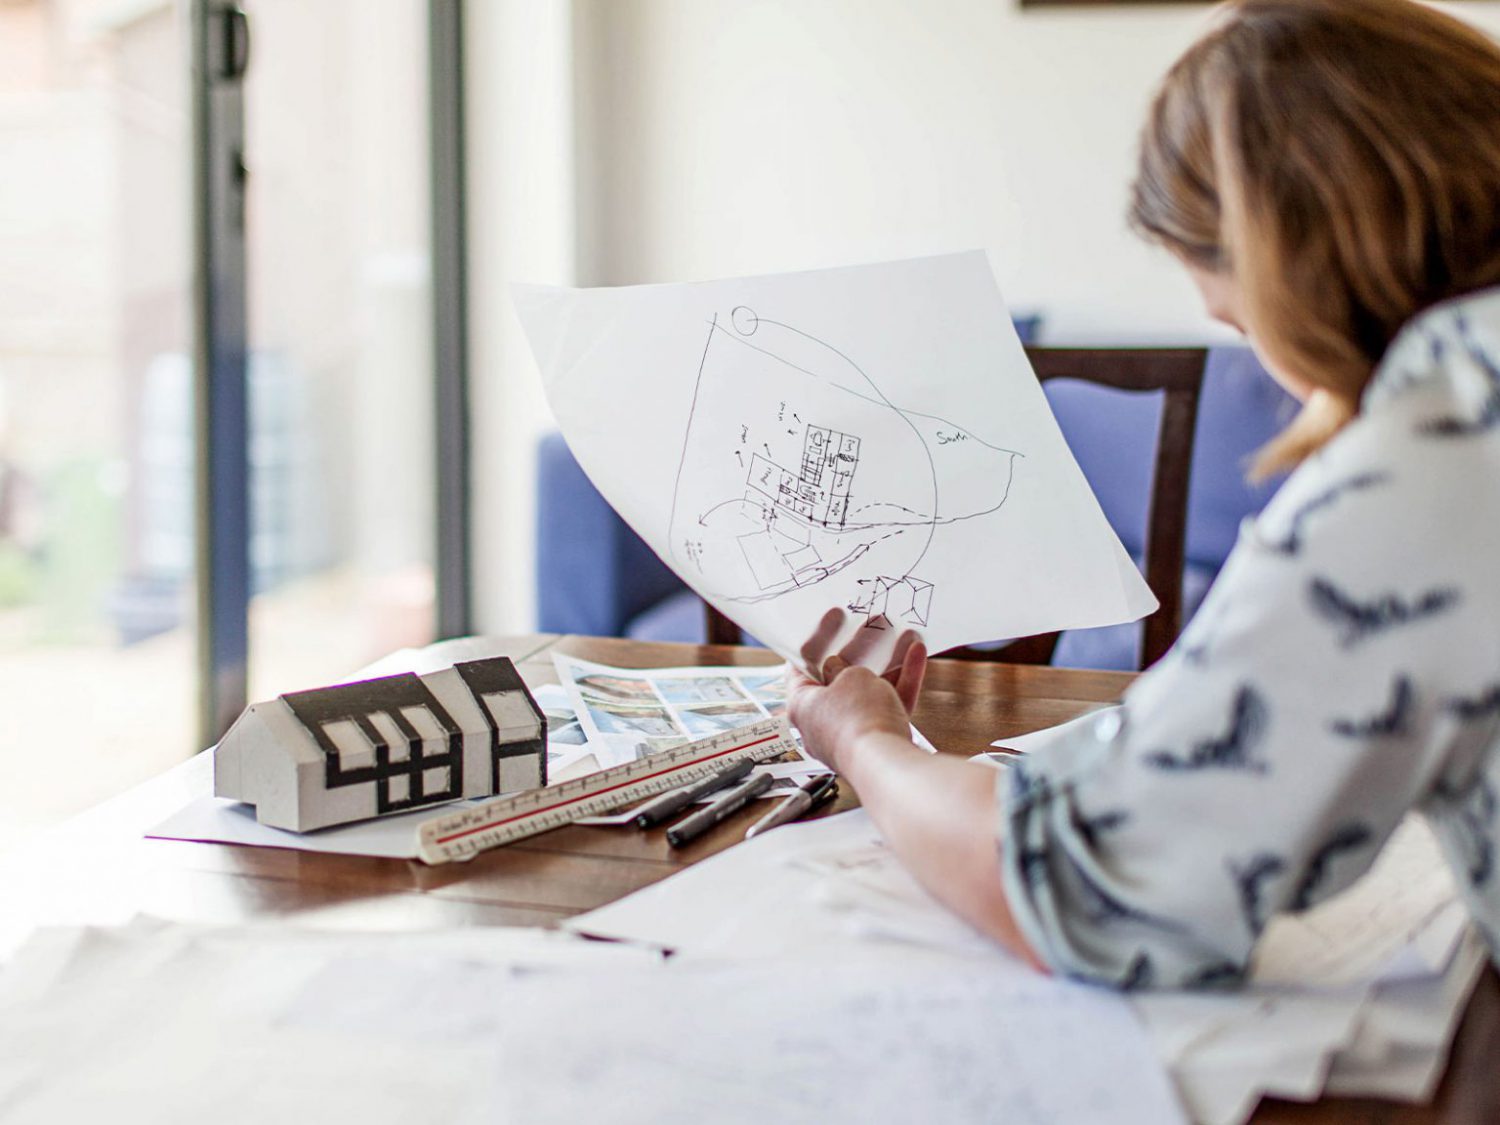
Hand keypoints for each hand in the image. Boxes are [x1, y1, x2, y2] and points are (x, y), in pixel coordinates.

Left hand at [785, 609, 926, 774]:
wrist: (887, 762)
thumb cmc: (857, 719)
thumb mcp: (848, 677)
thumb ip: (842, 668)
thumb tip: (838, 670)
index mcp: (801, 705)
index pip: (800, 666)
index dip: (816, 639)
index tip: (833, 618)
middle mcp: (822, 722)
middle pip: (838, 678)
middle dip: (859, 649)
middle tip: (871, 625)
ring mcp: (852, 733)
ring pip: (870, 690)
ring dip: (887, 661)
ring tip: (902, 634)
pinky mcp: (878, 741)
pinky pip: (889, 704)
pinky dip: (902, 681)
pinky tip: (917, 655)